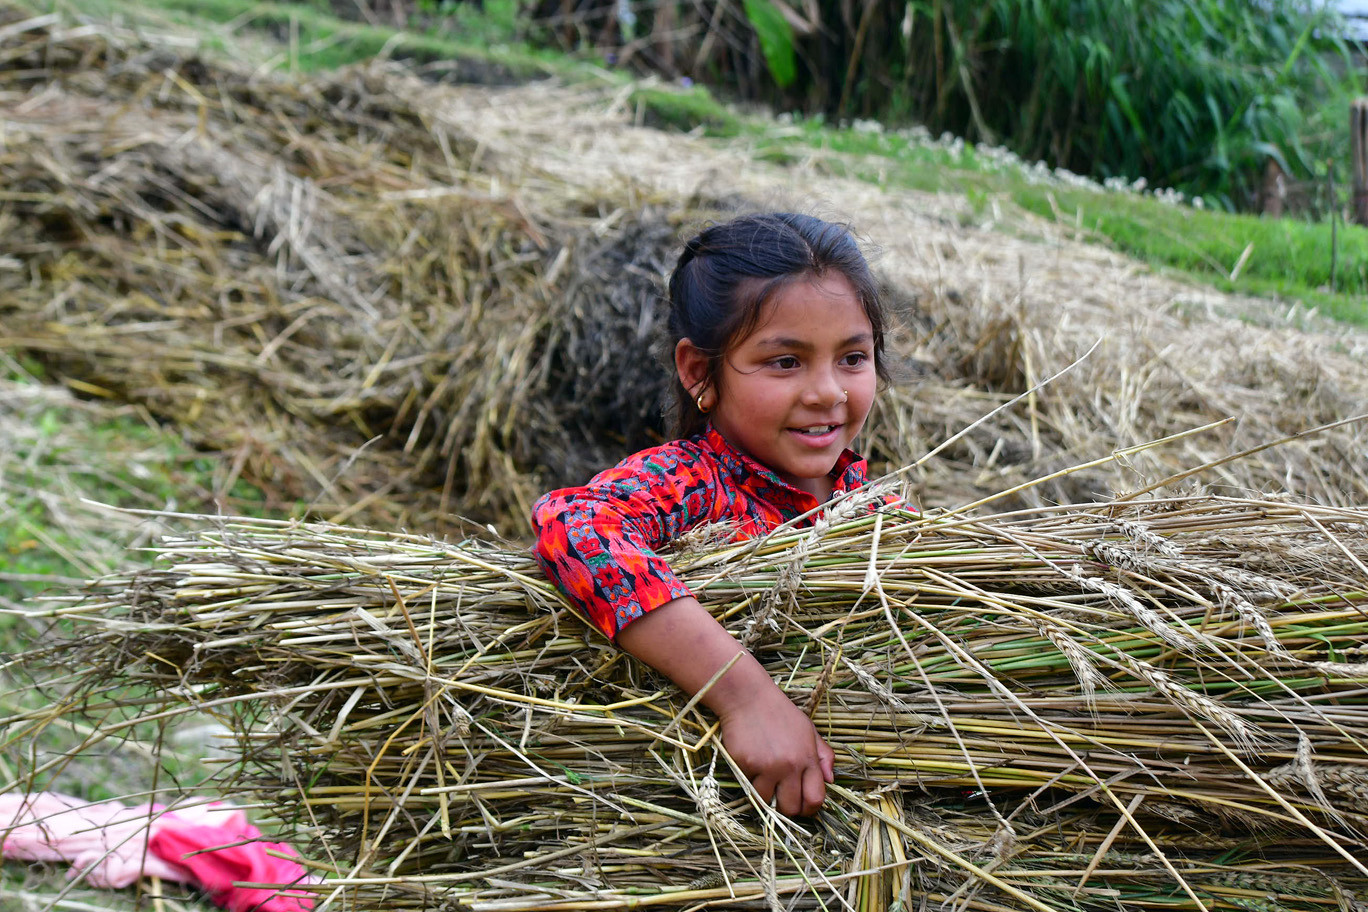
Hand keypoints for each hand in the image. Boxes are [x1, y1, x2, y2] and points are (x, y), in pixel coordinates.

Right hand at [615, 597, 835, 815]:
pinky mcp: (747, 765)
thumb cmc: (780, 713)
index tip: (802, 805)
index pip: (816, 798)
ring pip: (768, 801)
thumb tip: (831, 780)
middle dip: (788, 808)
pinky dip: (750, 781)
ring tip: (764, 780)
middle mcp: (791, 765)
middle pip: (792, 808)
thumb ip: (823, 755)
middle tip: (782, 798)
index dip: (810, 809)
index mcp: (809, 757)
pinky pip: (749, 786)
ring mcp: (768, 766)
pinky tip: (751, 765)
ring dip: (766, 795)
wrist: (748, 697)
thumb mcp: (808, 730)